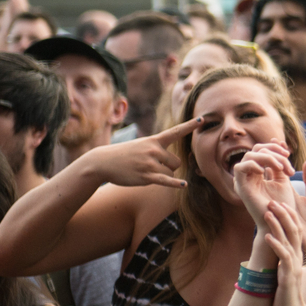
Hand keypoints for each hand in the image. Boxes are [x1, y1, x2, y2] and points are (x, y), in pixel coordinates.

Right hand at [85, 118, 199, 188]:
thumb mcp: (142, 145)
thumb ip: (158, 149)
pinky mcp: (146, 176)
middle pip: (176, 162)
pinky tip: (183, 185)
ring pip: (171, 172)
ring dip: (162, 175)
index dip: (189, 126)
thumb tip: (175, 163)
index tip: (202, 120)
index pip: (175, 132)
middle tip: (150, 166)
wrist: (103, 162)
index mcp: (154, 140)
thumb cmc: (125, 154)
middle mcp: (154, 150)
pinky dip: (175, 183)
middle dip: (169, 166)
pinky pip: (165, 180)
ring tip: (144, 171)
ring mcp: (150, 163)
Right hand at [233, 142, 296, 227]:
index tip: (288, 152)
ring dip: (268, 157)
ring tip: (281, 168)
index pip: (262, 149)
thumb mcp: (284, 179)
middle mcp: (250, 175)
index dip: (275, 147)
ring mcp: (245, 181)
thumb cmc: (283, 205)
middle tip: (287, 164)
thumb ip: (281, 163)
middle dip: (274, 152)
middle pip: (256, 149)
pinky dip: (253, 165)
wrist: (280, 223)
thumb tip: (281, 142)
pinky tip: (266, 171)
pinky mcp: (241, 188)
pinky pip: (240, 168)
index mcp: (259, 172)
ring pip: (250, 155)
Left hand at [263, 196, 305, 305]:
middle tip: (272, 201)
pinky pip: (283, 257)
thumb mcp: (283, 272)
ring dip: (277, 225)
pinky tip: (267, 237)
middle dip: (283, 214)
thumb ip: (281, 260)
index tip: (279, 203)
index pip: (295, 230)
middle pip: (293, 230)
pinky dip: (275, 245)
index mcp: (296, 256)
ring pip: (288, 240)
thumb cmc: (285, 295)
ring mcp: (294, 266)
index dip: (288, 216)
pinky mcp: (288, 275)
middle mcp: (297, 257)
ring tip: (267, 213)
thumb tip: (272, 249)